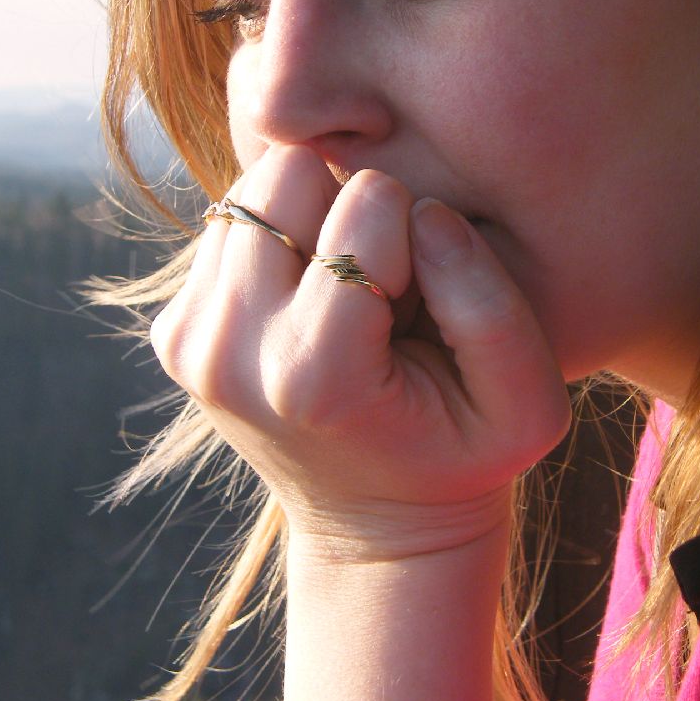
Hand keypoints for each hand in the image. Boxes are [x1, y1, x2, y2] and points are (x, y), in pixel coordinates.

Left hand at [150, 144, 571, 559]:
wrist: (374, 527)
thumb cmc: (461, 457)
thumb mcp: (527, 405)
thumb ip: (489, 304)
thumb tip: (423, 213)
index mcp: (312, 374)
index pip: (369, 204)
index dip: (415, 229)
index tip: (416, 299)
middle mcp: (229, 352)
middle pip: (285, 173)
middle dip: (345, 206)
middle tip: (374, 282)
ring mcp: (190, 342)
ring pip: (252, 188)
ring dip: (308, 219)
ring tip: (341, 293)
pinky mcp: (173, 331)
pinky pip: (230, 224)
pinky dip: (277, 242)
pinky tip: (308, 302)